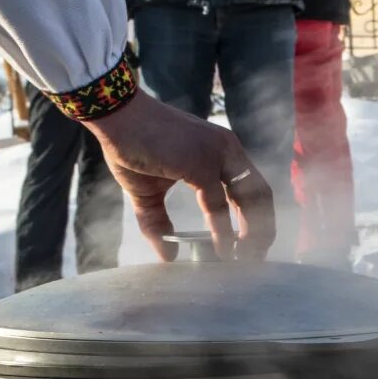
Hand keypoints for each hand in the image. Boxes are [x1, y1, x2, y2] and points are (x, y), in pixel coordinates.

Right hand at [83, 92, 275, 260]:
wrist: (114, 116)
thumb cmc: (132, 146)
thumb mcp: (148, 192)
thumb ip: (159, 223)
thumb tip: (168, 257)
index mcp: (222, 152)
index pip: (253, 188)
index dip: (257, 220)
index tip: (253, 247)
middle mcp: (227, 150)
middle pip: (260, 195)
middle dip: (263, 231)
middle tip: (255, 261)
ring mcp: (216, 154)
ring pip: (249, 199)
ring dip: (252, 234)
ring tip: (246, 262)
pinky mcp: (200, 162)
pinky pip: (218, 204)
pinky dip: (223, 231)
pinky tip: (222, 251)